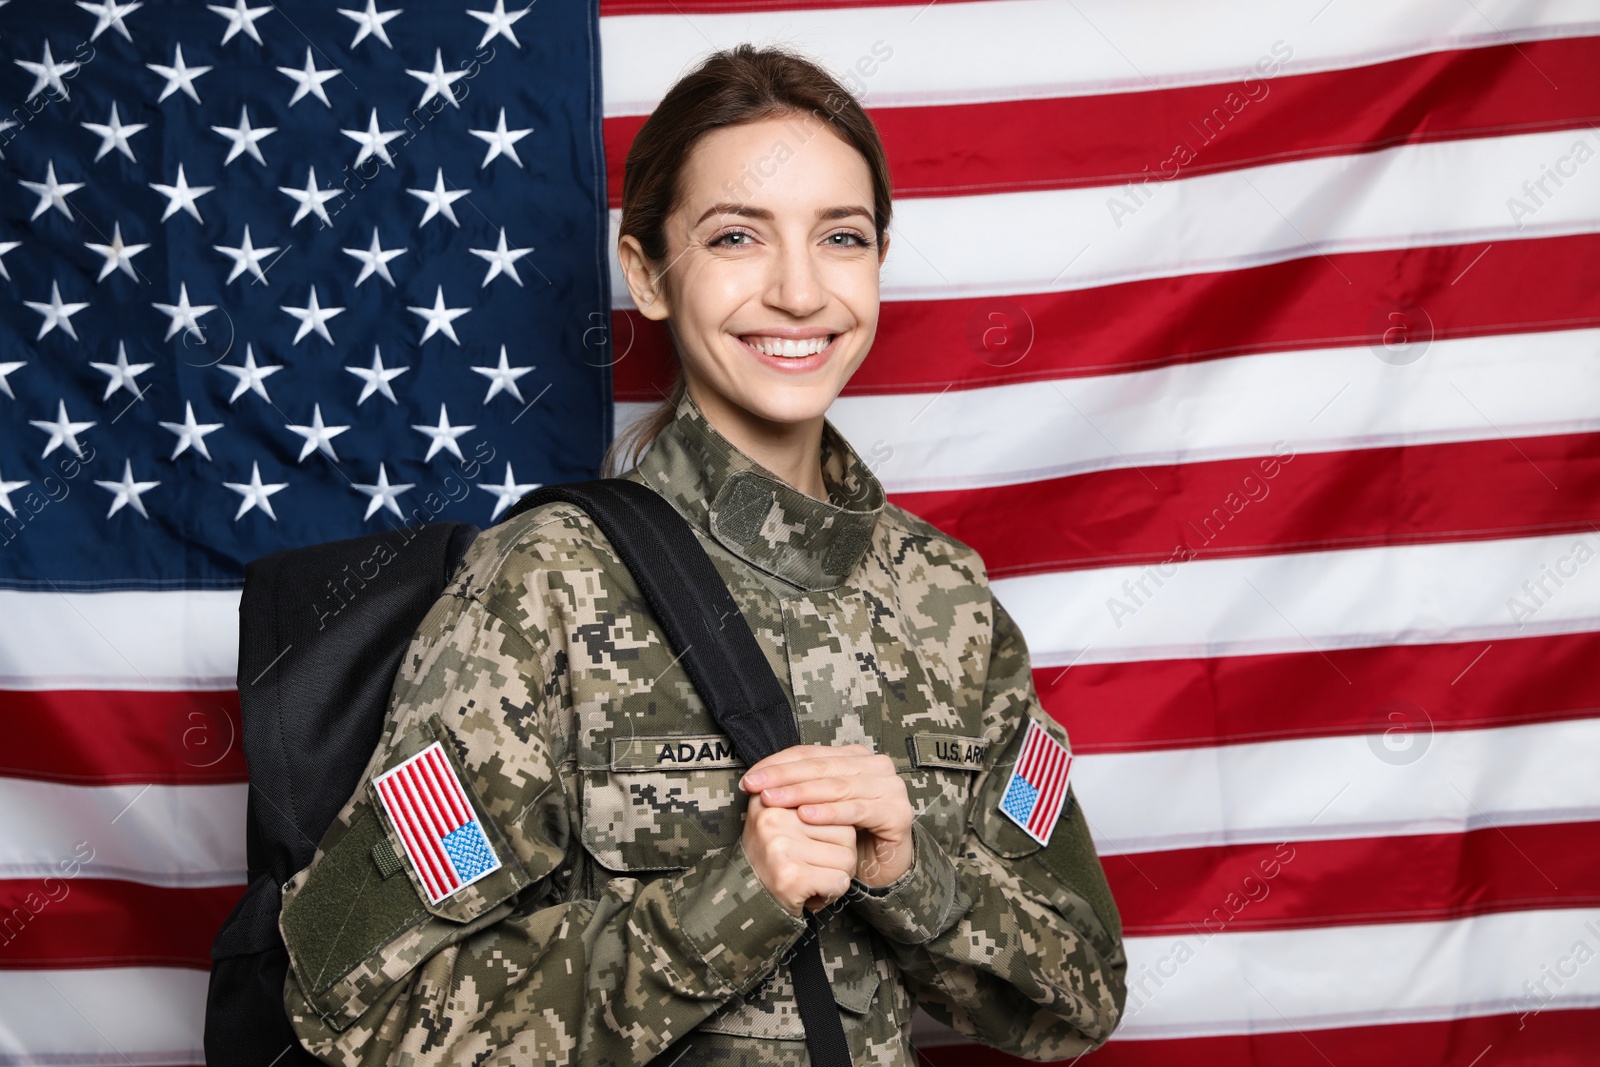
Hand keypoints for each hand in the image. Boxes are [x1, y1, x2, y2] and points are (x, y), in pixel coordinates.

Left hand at [740, 745, 914, 889]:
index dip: (778, 764)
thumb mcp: (819, 805)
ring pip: (837, 787)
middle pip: (822, 767)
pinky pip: (856, 810)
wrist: (884, 867)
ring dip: (802, 793)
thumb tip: (755, 779)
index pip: (811, 754)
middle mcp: (876, 766)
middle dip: (784, 777)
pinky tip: (806, 816)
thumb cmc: (846, 835)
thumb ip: (798, 786)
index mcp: (856, 756)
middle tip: (756, 786)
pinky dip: (829, 813)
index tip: (749, 778)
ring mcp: (890, 787)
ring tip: (774, 800)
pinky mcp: (896, 812)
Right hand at [740, 790, 858, 917]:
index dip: (834, 827)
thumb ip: (805, 797)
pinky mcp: (791, 876)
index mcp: (770, 797)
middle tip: (816, 864)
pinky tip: (814, 892)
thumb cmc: (773, 858)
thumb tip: (840, 778)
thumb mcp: (781, 819)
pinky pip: (839, 881)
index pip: (830, 800)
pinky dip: (834, 892)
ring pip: (847, 857)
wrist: (747, 901)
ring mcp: (781, 847)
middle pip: (845, 829)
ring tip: (814, 876)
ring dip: (839, 874)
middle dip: (841, 852)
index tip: (819, 838)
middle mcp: (773, 818)